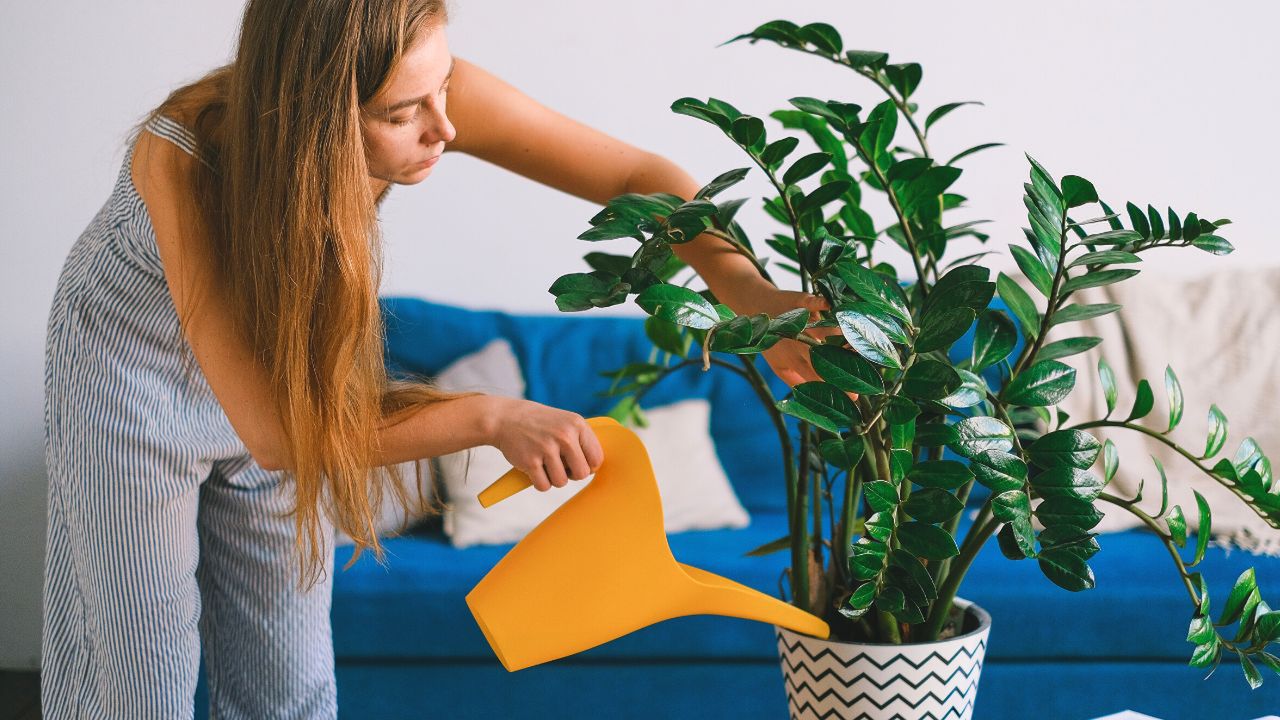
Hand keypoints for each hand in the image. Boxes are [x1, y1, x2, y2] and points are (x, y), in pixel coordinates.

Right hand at [488, 398, 604, 491]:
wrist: (505, 418)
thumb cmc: (539, 423)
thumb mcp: (565, 422)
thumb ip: (581, 440)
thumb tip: (596, 468)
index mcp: (577, 424)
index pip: (596, 458)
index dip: (587, 465)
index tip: (577, 463)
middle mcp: (564, 435)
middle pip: (582, 474)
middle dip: (571, 475)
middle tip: (560, 466)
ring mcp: (547, 448)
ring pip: (561, 483)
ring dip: (553, 478)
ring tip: (545, 465)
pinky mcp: (530, 461)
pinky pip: (544, 486)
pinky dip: (539, 482)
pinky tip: (534, 469)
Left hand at [747, 289, 858, 403]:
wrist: (755, 308)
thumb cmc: (771, 340)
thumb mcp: (778, 366)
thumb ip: (796, 381)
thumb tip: (814, 400)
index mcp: (793, 360)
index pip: (816, 377)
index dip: (834, 387)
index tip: (854, 396)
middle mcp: (797, 342)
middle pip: (821, 356)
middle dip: (840, 365)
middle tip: (859, 372)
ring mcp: (799, 322)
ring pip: (820, 332)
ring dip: (835, 336)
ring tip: (853, 342)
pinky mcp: (800, 302)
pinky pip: (811, 302)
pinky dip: (820, 303)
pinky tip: (829, 306)